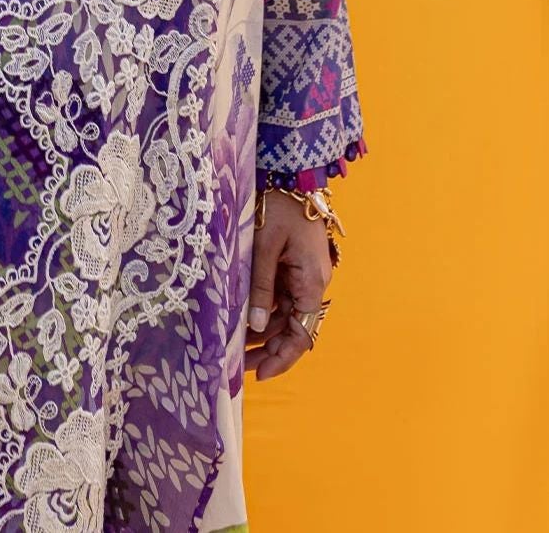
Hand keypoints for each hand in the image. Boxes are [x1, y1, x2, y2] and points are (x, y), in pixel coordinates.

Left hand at [244, 189, 331, 379]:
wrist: (289, 174)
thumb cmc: (278, 206)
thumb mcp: (265, 248)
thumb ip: (261, 288)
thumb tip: (256, 327)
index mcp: (311, 282)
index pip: (302, 335)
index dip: (282, 358)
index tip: (259, 374)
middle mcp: (312, 283)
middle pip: (293, 329)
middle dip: (269, 350)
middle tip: (238, 366)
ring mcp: (303, 274)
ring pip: (285, 315)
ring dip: (265, 333)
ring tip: (235, 349)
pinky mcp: (293, 264)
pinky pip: (280, 296)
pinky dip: (264, 311)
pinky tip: (244, 321)